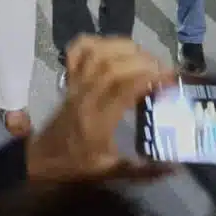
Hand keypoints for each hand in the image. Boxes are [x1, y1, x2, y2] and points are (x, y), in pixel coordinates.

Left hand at [27, 37, 178, 182]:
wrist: (40, 159)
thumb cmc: (75, 166)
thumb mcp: (110, 173)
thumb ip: (142, 171)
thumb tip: (175, 168)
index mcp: (97, 120)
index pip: (124, 88)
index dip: (149, 77)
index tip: (170, 78)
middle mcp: (85, 96)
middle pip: (113, 66)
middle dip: (143, 61)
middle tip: (163, 70)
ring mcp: (75, 84)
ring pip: (97, 53)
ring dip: (125, 49)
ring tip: (144, 57)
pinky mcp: (69, 78)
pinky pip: (78, 51)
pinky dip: (96, 42)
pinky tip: (113, 47)